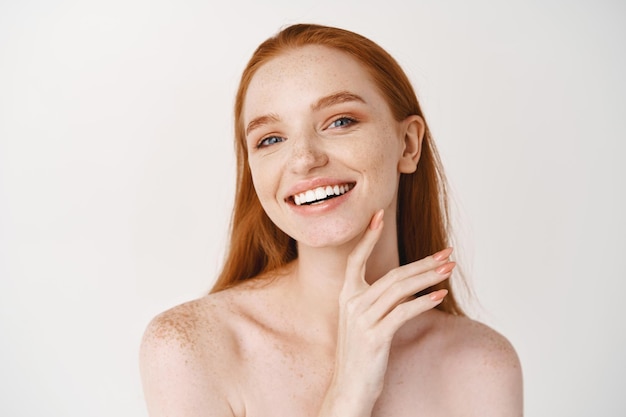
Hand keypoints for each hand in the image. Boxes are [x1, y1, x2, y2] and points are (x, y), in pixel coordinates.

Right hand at [319, 209, 454, 415]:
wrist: (348, 389)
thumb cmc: (360, 354)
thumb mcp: (363, 322)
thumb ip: (377, 301)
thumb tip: (405, 284)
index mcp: (346, 296)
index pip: (356, 258)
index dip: (368, 237)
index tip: (379, 215)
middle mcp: (351, 304)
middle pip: (392, 274)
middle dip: (423, 262)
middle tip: (446, 252)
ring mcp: (361, 320)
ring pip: (400, 289)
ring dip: (428, 277)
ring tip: (449, 269)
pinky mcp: (374, 337)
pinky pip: (403, 312)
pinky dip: (424, 301)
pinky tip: (440, 295)